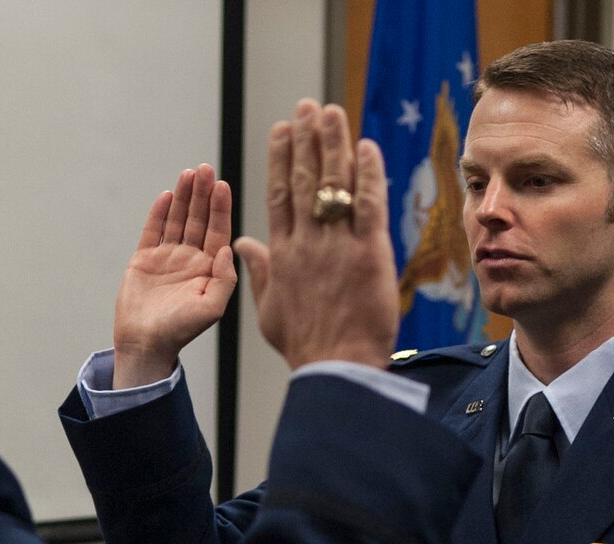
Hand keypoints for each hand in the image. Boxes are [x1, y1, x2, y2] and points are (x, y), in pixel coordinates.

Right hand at [112, 163, 235, 388]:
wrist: (144, 345)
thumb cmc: (180, 332)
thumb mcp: (212, 309)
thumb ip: (224, 279)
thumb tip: (228, 249)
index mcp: (209, 269)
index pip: (218, 231)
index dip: (220, 208)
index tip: (222, 186)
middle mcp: (190, 260)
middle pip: (198, 219)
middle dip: (202, 194)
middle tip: (205, 169)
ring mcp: (167, 258)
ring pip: (177, 220)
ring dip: (183, 197)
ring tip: (188, 174)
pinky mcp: (144, 259)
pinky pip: (152, 230)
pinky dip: (158, 213)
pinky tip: (166, 195)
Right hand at [234, 100, 396, 369]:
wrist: (335, 367)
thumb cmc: (304, 344)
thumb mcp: (269, 309)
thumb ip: (259, 271)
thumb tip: (244, 244)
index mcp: (282, 254)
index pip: (278, 194)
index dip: (280, 158)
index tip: (282, 130)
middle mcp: (306, 242)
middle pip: (303, 179)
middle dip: (306, 139)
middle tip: (308, 106)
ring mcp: (337, 245)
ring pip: (332, 184)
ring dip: (333, 143)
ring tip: (331, 111)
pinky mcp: (369, 253)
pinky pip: (368, 205)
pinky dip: (368, 174)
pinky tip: (367, 147)